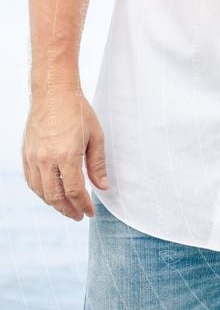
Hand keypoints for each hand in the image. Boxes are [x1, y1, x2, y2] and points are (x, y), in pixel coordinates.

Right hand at [22, 87, 107, 219]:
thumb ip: (97, 165)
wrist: (53, 93)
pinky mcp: (26, 153)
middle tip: (78, 216)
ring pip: (40, 191)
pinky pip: (31, 180)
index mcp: (66, 155)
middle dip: (68, 210)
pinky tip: (51, 194)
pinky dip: (41, 191)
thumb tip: (103, 187)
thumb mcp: (96, 137)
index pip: (75, 191)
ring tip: (67, 208)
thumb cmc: (79, 112)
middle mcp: (46, 159)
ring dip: (54, 203)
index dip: (83, 205)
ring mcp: (33, 156)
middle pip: (55, 196)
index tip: (90, 213)